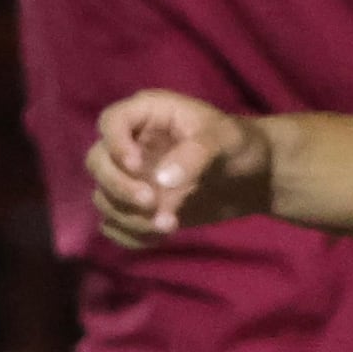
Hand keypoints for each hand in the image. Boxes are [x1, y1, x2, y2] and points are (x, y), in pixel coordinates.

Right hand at [88, 93, 272, 251]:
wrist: (255, 177)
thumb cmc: (240, 144)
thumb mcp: (224, 139)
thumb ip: (195, 154)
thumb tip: (161, 181)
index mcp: (147, 114)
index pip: (111, 122)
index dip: (115, 144)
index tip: (138, 166)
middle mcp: (131, 145)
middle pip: (97, 163)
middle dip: (118, 186)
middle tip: (151, 202)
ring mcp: (132, 179)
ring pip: (104, 198)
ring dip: (128, 216)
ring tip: (169, 224)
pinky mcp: (139, 208)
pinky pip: (116, 225)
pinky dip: (131, 235)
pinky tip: (161, 236)